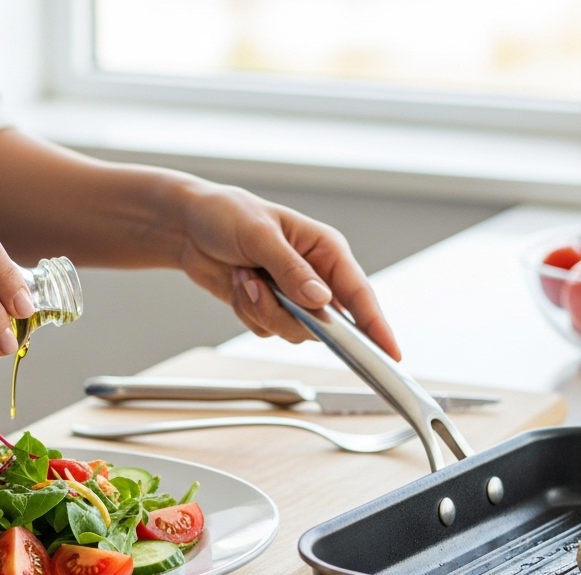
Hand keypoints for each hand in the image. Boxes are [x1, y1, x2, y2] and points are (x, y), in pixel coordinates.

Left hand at [174, 182, 400, 359]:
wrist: (190, 226)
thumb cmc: (228, 215)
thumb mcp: (260, 236)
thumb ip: (292, 270)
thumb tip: (321, 300)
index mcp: (327, 250)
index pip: (360, 294)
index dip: (377, 326)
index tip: (391, 354)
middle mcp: (316, 276)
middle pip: (323, 323)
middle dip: (286, 312)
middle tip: (258, 286)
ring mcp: (293, 295)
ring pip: (291, 331)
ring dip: (260, 309)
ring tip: (244, 277)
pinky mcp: (270, 307)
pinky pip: (266, 329)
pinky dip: (246, 311)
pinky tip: (238, 284)